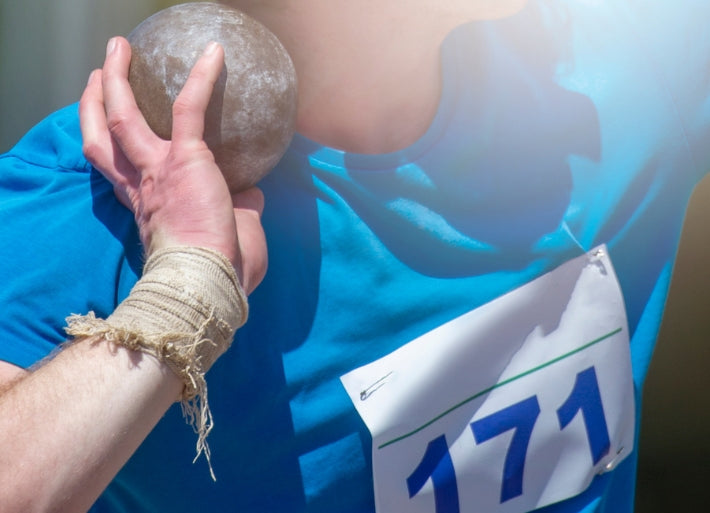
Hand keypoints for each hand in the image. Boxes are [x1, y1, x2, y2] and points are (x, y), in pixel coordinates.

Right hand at [79, 37, 266, 293]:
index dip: (105, 142)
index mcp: (147, 204)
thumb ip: (237, 209)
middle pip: (103, 138)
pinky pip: (189, 108)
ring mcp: (159, 171)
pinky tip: (214, 54)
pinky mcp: (186, 160)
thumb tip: (253, 194)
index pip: (115, 168)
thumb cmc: (222, 268)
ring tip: (118, 49)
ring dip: (116, 81)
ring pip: (123, 117)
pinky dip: (201, 79)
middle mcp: (144, 185)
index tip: (106, 124)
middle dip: (95, 105)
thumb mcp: (229, 233)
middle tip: (99, 76)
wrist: (213, 282)